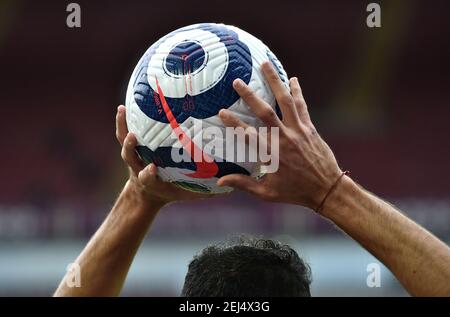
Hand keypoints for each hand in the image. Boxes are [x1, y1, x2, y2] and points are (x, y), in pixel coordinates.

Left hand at [116, 105, 215, 205]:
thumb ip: (204, 191)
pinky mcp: (132, 148)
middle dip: (130, 148)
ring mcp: (134, 158)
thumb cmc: (171, 191)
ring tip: (122, 110)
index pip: (147, 178)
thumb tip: (228, 185)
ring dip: (123, 128)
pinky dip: (122, 121)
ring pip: (124, 143)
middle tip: (133, 137)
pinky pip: (123, 134)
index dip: (147, 174)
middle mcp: (139, 168)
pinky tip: (122, 107)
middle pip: (130, 158)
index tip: (152, 169)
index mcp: (151, 181)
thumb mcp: (186, 194)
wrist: (147, 193)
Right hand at [217, 62, 342, 209]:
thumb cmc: (295, 192)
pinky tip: (293, 80)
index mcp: (271, 154)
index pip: (247, 134)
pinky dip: (297, 92)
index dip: (233, 122)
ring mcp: (298, 131)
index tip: (221, 111)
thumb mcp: (267, 193)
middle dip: (250, 95)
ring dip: (275, 82)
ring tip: (265, 65)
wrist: (327, 189)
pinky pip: (302, 106)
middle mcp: (284, 138)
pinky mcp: (310, 128)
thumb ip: (243, 184)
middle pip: (265, 112)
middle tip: (237, 81)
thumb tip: (220, 182)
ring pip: (285, 101)